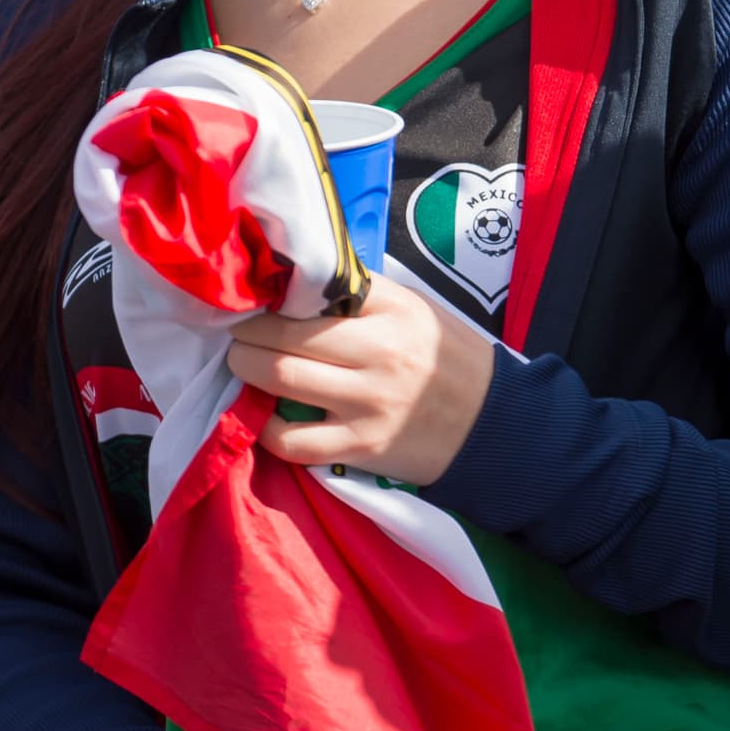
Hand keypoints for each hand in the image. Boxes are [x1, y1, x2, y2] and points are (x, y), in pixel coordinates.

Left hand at [225, 273, 495, 486]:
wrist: (493, 424)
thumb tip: (297, 281)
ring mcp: (367, 406)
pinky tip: (263, 412)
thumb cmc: (447, 357)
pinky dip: (265, 426)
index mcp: (391, 314)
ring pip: (280, 380)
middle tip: (235, 330)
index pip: (315, 292)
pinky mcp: (360, 449)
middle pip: (285, 337)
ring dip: (245, 369)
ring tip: (242, 362)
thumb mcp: (414, 308)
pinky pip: (293, 441)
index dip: (272, 294)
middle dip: (246, 332)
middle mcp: (378, 356)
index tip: (253, 295)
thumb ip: (361, 294)